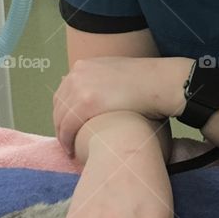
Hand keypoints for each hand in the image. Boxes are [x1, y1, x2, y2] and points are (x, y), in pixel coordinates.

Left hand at [53, 56, 189, 156]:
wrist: (159, 83)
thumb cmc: (146, 83)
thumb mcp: (117, 74)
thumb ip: (102, 82)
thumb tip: (97, 95)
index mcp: (83, 66)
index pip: (63, 92)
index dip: (63, 112)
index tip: (68, 127)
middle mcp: (77, 74)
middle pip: (58, 104)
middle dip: (60, 125)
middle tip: (66, 142)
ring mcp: (80, 87)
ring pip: (60, 117)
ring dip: (62, 136)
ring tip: (70, 150)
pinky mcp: (86, 102)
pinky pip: (68, 126)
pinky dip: (67, 140)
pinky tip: (73, 151)